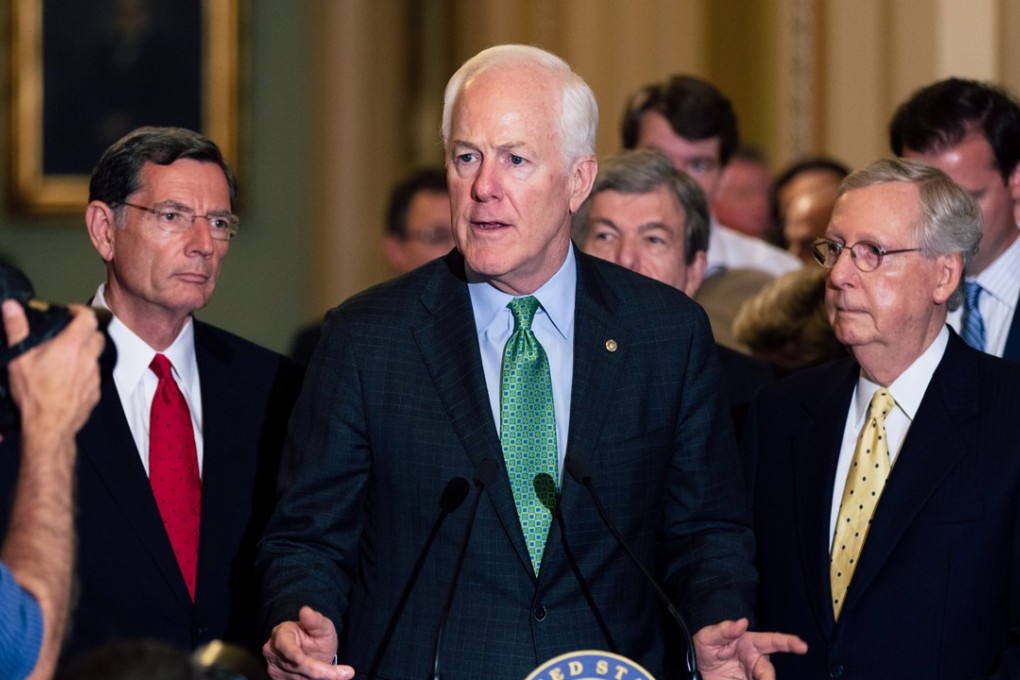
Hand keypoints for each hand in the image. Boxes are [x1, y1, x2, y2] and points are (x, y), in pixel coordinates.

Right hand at [4, 301, 103, 443]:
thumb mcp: (19, 358)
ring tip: (66, 358)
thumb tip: (12, 307)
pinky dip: (85, 372)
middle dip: (86, 332)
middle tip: (69, 335)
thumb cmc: (34, 395)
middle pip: (97, 336)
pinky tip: (69, 378)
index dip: (80, 312)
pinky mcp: (95, 391)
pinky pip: (94, 376)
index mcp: (71, 347)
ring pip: (96, 357)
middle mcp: (88, 359)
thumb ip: (17, 329)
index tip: (71, 313)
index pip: (88, 319)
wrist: (49, 427)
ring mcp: (94, 376)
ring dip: (85, 353)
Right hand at [263, 606, 352, 679]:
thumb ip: (314, 620)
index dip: (310, 664)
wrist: (310, 647)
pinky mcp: (279, 679)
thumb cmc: (315, 633)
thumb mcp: (321, 625)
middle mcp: (273, 653)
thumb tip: (305, 610)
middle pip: (298, 669)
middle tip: (346, 674)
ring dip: (320, 678)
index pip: (291, 653)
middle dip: (322, 673)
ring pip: (299, 679)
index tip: (330, 673)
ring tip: (338, 674)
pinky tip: (329, 677)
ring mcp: (274, 668)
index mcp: (281, 635)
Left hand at [694, 618, 807, 679]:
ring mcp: (753, 676)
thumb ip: (724, 630)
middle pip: (768, 671)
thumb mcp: (708, 636)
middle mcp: (755, 660)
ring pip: (764, 679)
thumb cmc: (704, 647)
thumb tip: (742, 622)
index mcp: (749, 643)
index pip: (773, 641)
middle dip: (767, 678)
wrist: (694, 669)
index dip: (789, 642)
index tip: (802, 646)